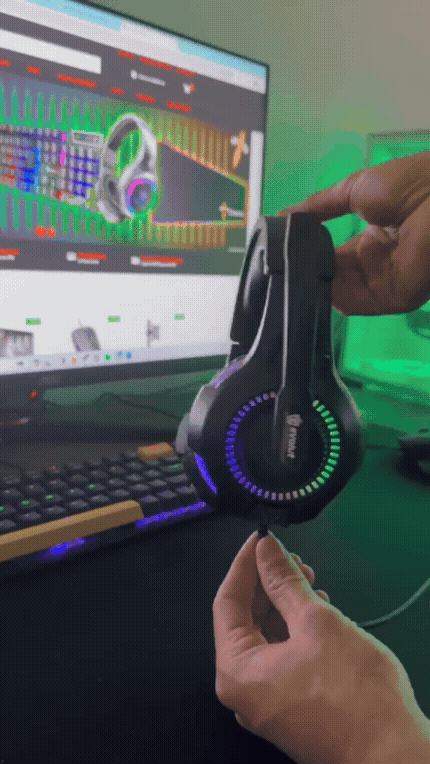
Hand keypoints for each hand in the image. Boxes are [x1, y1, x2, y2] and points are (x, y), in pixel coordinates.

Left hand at [213, 531, 429, 763]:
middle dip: (267, 584)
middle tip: (289, 558)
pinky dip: (294, 630)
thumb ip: (285, 581)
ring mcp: (268, 702)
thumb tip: (266, 551)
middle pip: (245, 619)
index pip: (227, 602)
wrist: (394, 754)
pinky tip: (316, 612)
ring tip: (308, 581)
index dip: (245, 564)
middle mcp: (245, 692)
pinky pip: (282, 657)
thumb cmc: (357, 700)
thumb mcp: (316, 621)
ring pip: (266, 637)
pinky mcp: (291, 706)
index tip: (260, 540)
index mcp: (237, 672)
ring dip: (284, 604)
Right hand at [278, 151, 429, 315]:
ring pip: (338, 293)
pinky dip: (328, 296)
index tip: (282, 252)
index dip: (309, 255)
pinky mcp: (390, 299)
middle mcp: (376, 265)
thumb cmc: (407, 185)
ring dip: (314, 284)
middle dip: (307, 272)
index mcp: (372, 240)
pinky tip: (308, 281)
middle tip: (278, 266)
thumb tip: (282, 216)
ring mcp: (383, 284)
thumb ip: (318, 206)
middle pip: (334, 277)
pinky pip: (352, 303)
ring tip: (287, 272)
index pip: (333, 257)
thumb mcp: (353, 189)